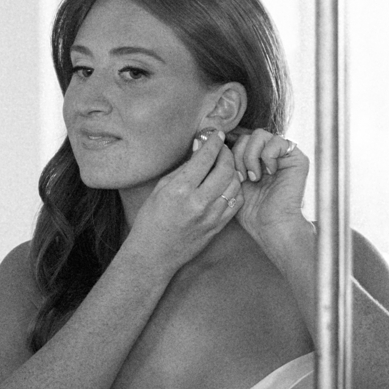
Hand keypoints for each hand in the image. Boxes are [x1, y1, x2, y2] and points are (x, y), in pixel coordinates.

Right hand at [118, 129, 244, 284]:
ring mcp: (211, 216)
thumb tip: (199, 147)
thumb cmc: (151, 219)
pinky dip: (235, 189)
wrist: (154, 254)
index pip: (205, 158)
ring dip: (233, 171)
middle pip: (225, 169)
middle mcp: (198, 202)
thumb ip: (183, 168)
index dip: (214, 142)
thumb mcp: (161, 188)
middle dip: (226, 153)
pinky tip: (227, 185)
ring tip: (225, 165)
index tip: (216, 134)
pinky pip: (236, 203)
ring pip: (234, 185)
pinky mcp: (218, 227)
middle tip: (222, 148)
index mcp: (180, 190)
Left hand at [228, 130, 309, 252]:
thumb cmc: (250, 211)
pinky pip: (277, 141)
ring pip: (259, 134)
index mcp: (255, 160)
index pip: (238, 140)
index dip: (229, 152)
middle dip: (238, 155)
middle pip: (246, 135)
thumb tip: (199, 140)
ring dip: (251, 156)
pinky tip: (269, 173)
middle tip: (242, 178)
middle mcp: (269, 156)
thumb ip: (222, 161)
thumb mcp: (231, 182)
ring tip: (254, 177)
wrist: (270, 226)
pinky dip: (267, 156)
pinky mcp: (297, 158)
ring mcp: (283, 156)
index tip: (230, 174)